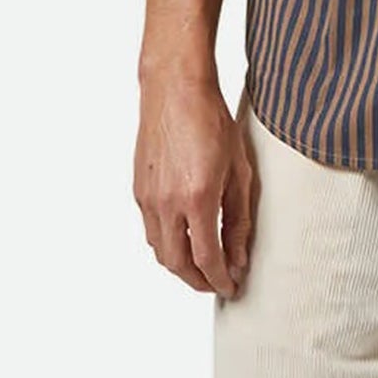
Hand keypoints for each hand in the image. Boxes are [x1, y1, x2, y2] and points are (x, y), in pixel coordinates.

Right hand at [133, 75, 255, 297]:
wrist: (174, 89)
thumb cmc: (211, 122)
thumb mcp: (238, 171)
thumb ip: (239, 218)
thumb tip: (239, 256)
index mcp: (196, 198)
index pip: (207, 258)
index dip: (220, 279)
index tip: (231, 287)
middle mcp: (167, 203)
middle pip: (178, 263)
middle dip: (198, 281)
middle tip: (216, 284)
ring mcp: (148, 197)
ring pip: (160, 250)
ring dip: (180, 266)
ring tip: (202, 267)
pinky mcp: (139, 190)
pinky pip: (151, 230)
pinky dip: (167, 244)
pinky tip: (184, 239)